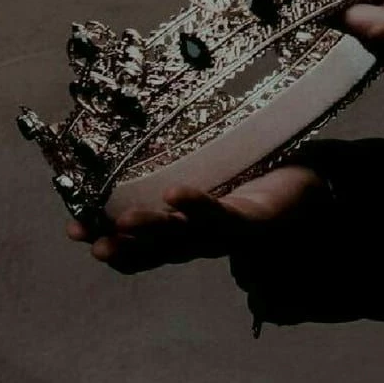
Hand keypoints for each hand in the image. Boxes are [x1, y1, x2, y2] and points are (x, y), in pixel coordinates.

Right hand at [66, 165, 326, 273]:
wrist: (308, 188)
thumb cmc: (252, 177)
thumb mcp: (208, 174)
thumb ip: (178, 166)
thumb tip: (137, 135)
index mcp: (186, 230)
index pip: (141, 242)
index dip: (108, 237)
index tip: (74, 228)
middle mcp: (201, 239)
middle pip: (155, 247)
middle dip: (121, 243)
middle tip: (88, 238)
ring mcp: (224, 232)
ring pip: (182, 236)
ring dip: (152, 229)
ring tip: (124, 220)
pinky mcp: (250, 220)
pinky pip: (221, 216)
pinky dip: (196, 206)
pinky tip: (174, 194)